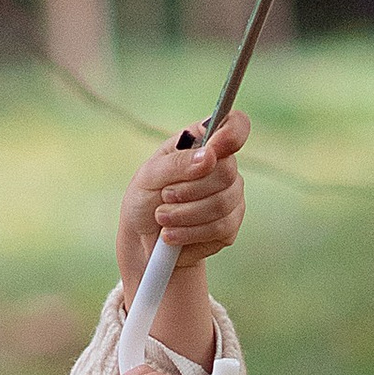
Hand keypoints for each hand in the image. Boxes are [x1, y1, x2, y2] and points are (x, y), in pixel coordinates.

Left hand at [115, 113, 247, 374]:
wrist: (138, 250)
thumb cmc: (137, 206)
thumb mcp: (146, 179)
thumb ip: (176, 160)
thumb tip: (205, 150)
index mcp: (204, 146)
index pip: (236, 124)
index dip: (232, 133)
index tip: (211, 149)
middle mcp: (225, 170)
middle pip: (230, 171)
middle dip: (191, 191)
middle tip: (161, 202)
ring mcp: (231, 201)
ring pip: (227, 204)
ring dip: (188, 216)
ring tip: (162, 225)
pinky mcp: (229, 232)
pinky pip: (224, 232)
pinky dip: (194, 238)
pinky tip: (175, 243)